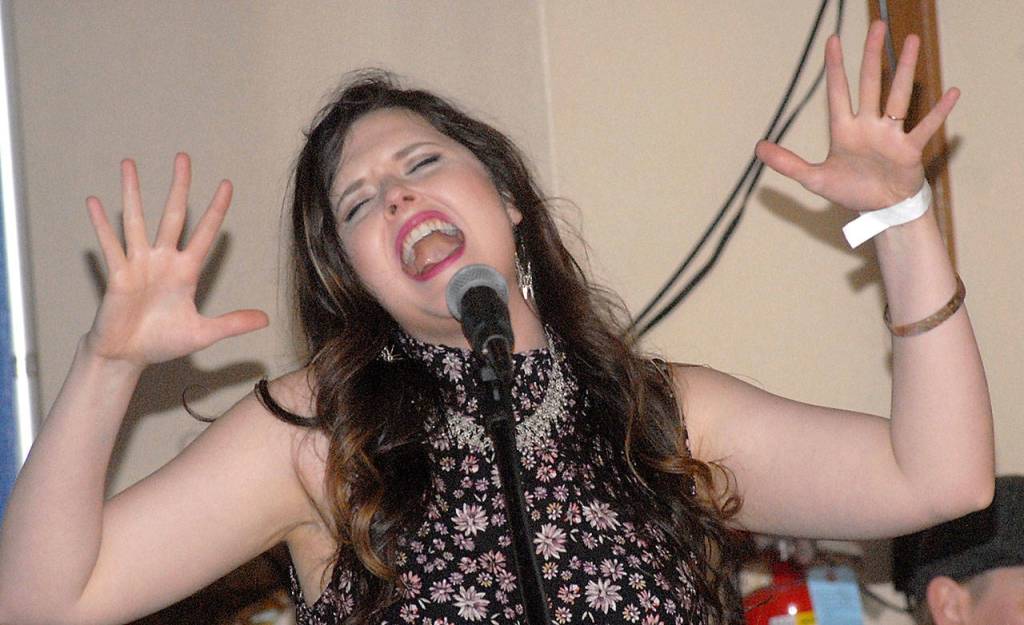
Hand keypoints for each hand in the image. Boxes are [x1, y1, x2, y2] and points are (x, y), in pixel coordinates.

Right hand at [84, 154, 268, 365]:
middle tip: (183, 158)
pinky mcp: (117, 275)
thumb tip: (266, 319)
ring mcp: (138, 265)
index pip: (206, 233)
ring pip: (137, 221)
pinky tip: (96, 202)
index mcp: (186, 271)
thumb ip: (233, 323)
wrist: (128, 356)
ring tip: (130, 164)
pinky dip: (102, 225)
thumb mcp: (203, 333)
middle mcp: (163, 260)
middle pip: (174, 215)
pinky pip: (110, 246)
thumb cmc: (161, 342)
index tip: (227, 185)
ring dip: (133, 192)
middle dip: (179, 187)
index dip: (216, 210)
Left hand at [755, 21, 958, 211]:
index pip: (838, 91)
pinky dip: (939, 112)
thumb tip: (758, 147)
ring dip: (905, 69)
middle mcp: (868, 125)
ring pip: (898, 95)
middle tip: (877, 25)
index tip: (833, 39)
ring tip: (912, 40)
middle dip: (871, 55)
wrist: (880, 211)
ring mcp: (890, 134)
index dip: (835, 66)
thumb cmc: (850, 190)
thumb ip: (787, 163)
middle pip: (870, 83)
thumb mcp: (814, 178)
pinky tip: (952, 92)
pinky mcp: (909, 149)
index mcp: (844, 130)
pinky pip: (925, 127)